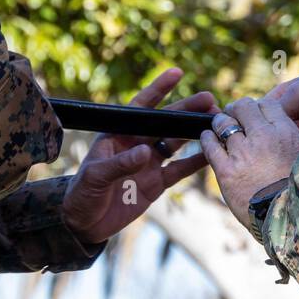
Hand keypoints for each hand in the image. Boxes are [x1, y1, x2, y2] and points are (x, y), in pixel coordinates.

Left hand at [62, 68, 211, 244]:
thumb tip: (145, 152)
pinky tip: (212, 154)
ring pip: (176, 142)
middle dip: (186, 110)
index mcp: (118, 135)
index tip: (177, 73)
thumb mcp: (95, 177)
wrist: (84, 224)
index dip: (158, 89)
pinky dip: (195, 162)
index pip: (141, 108)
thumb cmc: (81, 194)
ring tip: (216, 122)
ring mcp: (148, 163)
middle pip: (165, 123)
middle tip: (210, 101)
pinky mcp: (156, 183)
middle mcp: (136, 144)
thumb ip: (119, 164)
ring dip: (194, 132)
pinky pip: (179, 170)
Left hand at [200, 97, 298, 229]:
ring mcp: (243, 153)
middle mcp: (263, 137)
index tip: (254, 115)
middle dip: (237, 110)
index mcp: (286, 133)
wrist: (288, 222)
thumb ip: (292, 140)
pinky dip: (207, 139)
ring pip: (223, 123)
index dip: (258, 108)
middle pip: (243, 107)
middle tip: (234, 116)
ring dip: (220, 122)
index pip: (268, 103)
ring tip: (219, 126)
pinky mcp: (226, 171)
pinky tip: (208, 139)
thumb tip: (287, 128)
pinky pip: (210, 145)